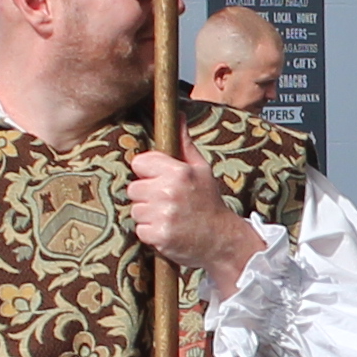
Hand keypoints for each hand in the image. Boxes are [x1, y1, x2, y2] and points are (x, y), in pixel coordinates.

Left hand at [126, 148, 261, 298]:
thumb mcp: (201, 169)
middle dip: (146, 196)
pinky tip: (167, 230)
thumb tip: (178, 116)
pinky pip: (140, 230)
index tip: (159, 181)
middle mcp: (168, 191)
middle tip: (167, 202)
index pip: (140, 163)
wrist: (222, 239)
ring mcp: (163, 214)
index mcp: (178, 172)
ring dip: (148, 215)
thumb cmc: (208, 202)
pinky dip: (150, 233)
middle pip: (134, 188)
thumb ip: (184, 144)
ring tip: (168, 217)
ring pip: (135, 210)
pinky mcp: (159, 235)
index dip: (147, 173)